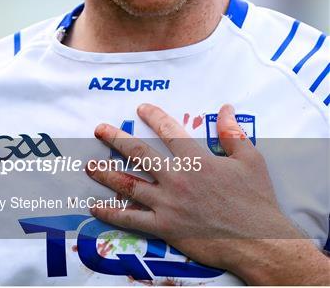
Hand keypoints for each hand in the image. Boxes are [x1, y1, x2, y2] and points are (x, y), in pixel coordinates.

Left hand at [87, 103, 328, 284]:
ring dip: (106, 174)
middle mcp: (177, 179)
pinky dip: (111, 213)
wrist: (259, 241)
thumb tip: (226, 109)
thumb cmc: (255, 199)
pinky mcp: (165, 227)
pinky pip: (132, 219)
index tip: (141, 108)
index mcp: (197, 160)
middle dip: (116, 139)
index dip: (154, 116)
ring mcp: (168, 204)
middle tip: (100, 129)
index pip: (169, 130)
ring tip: (89, 165)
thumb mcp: (250, 159)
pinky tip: (95, 207)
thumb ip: (233, 133)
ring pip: (129, 185)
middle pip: (139, 154)